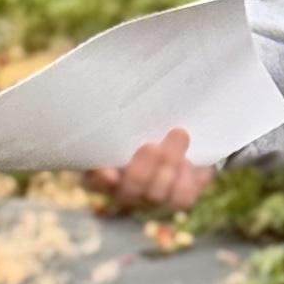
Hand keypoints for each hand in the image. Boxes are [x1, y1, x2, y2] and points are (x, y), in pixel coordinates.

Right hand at [83, 127, 213, 214]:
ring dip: (168, 167)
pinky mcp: (175, 199)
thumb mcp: (126, 117)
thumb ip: (122, 115)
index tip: (110, 173)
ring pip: (156, 196)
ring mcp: (149, 199)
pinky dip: (186, 180)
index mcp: (98, 171)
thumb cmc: (140, 122)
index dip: (101, 180)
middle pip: (129, 191)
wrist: (172, 133)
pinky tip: (189, 160)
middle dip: (142, 171)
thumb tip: (113, 83)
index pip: (93, 181)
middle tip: (151, 146)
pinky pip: (181, 200)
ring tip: (178, 135)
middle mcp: (122, 191)